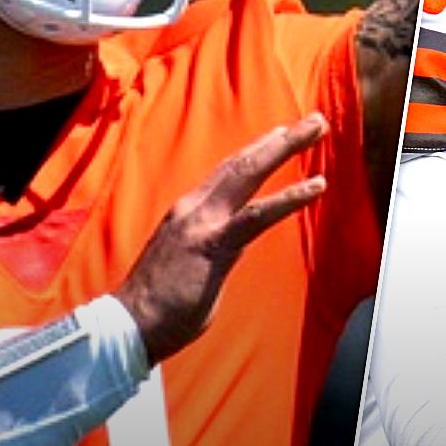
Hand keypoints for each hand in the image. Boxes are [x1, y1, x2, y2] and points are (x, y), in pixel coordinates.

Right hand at [114, 113, 327, 363]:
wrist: (129, 324)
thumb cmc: (156, 305)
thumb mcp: (184, 263)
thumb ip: (207, 248)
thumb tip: (224, 250)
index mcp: (187, 212)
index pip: (225, 173)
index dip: (255, 151)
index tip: (280, 134)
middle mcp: (193, 208)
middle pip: (242, 163)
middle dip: (279, 139)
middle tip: (313, 120)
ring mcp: (203, 223)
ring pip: (249, 174)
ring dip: (286, 148)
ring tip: (317, 130)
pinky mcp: (214, 245)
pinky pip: (257, 216)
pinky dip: (289, 198)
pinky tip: (316, 187)